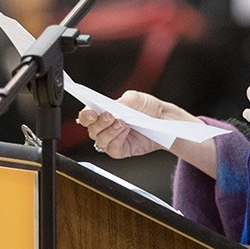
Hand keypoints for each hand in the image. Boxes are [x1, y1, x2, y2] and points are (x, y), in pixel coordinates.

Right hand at [76, 91, 199, 157]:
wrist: (163, 120)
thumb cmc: (147, 107)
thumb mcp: (135, 98)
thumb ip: (122, 101)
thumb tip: (112, 106)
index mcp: (102, 112)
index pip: (86, 116)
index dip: (86, 116)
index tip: (92, 113)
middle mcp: (104, 127)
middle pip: (92, 130)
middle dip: (100, 123)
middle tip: (111, 116)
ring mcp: (112, 140)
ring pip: (101, 140)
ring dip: (110, 131)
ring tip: (123, 123)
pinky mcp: (121, 150)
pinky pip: (113, 149)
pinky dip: (118, 140)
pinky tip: (126, 131)